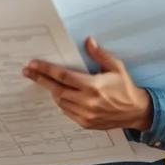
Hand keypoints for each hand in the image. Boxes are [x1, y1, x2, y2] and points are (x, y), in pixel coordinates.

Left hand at [22, 37, 152, 131]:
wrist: (136, 112)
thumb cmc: (125, 88)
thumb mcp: (116, 67)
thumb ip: (100, 55)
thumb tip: (88, 41)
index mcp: (93, 86)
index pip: (63, 76)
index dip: (46, 70)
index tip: (33, 64)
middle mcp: (87, 102)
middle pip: (56, 89)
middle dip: (40, 79)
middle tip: (28, 71)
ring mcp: (85, 115)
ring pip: (60, 101)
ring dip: (52, 90)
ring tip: (45, 81)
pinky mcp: (85, 123)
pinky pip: (66, 112)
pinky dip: (61, 102)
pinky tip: (60, 94)